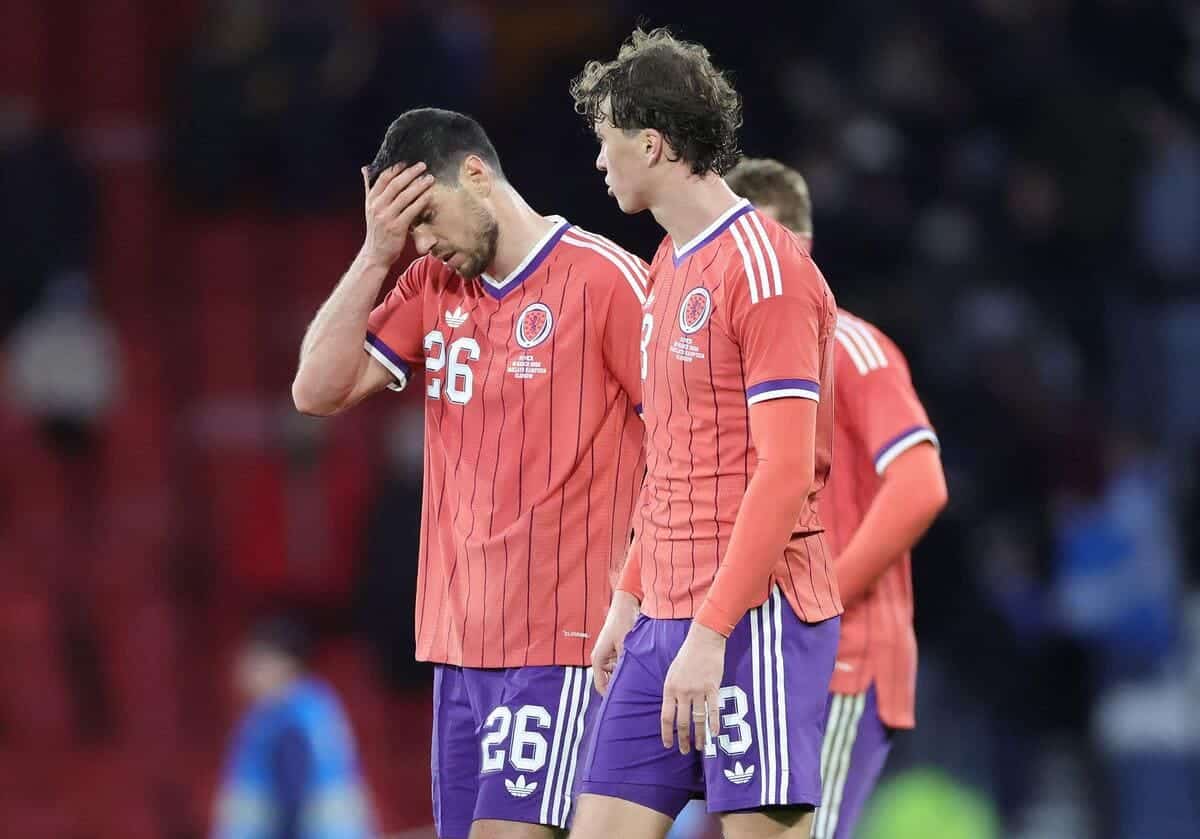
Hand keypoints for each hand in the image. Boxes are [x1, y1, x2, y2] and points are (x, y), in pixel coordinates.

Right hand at [360, 162, 434, 267]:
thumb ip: (370, 189)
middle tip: (423, 166)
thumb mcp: (370, 208)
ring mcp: (386, 217)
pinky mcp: (396, 228)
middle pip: (395, 184)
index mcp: (371, 200)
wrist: (375, 254)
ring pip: (405, 196)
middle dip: (410, 173)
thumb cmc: (377, 230)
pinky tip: (430, 195)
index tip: (408, 162)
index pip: (383, 178)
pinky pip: (411, 211)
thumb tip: (366, 169)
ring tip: (430, 179)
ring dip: (419, 186)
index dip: (396, 169)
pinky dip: (421, 202)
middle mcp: (377, 206)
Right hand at [591, 591, 639, 694]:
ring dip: (625, 676)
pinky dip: (628, 667)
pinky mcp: (616, 650)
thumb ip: (624, 664)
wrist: (625, 604)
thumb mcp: (624, 646)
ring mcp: (608, 655)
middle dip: (620, 686)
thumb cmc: (621, 622)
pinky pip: (621, 665)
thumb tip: (629, 681)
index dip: (611, 696)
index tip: (623, 705)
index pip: (601, 686)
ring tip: (639, 684)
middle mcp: (601, 659)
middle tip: (635, 696)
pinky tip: (640, 670)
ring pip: (616, 673)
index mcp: (597, 659)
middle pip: (609, 680)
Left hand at [661, 623, 724, 754]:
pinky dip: (714, 724)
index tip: (668, 745)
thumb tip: (673, 710)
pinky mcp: (713, 688)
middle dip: (683, 739)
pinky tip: (715, 734)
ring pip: (698, 719)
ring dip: (699, 736)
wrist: (703, 640)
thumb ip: (672, 692)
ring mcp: (698, 690)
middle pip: (682, 722)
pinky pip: (713, 710)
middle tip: (685, 751)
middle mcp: (682, 692)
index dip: (667, 733)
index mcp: (670, 688)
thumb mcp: (672, 672)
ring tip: (700, 747)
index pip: (666, 717)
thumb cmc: (687, 655)